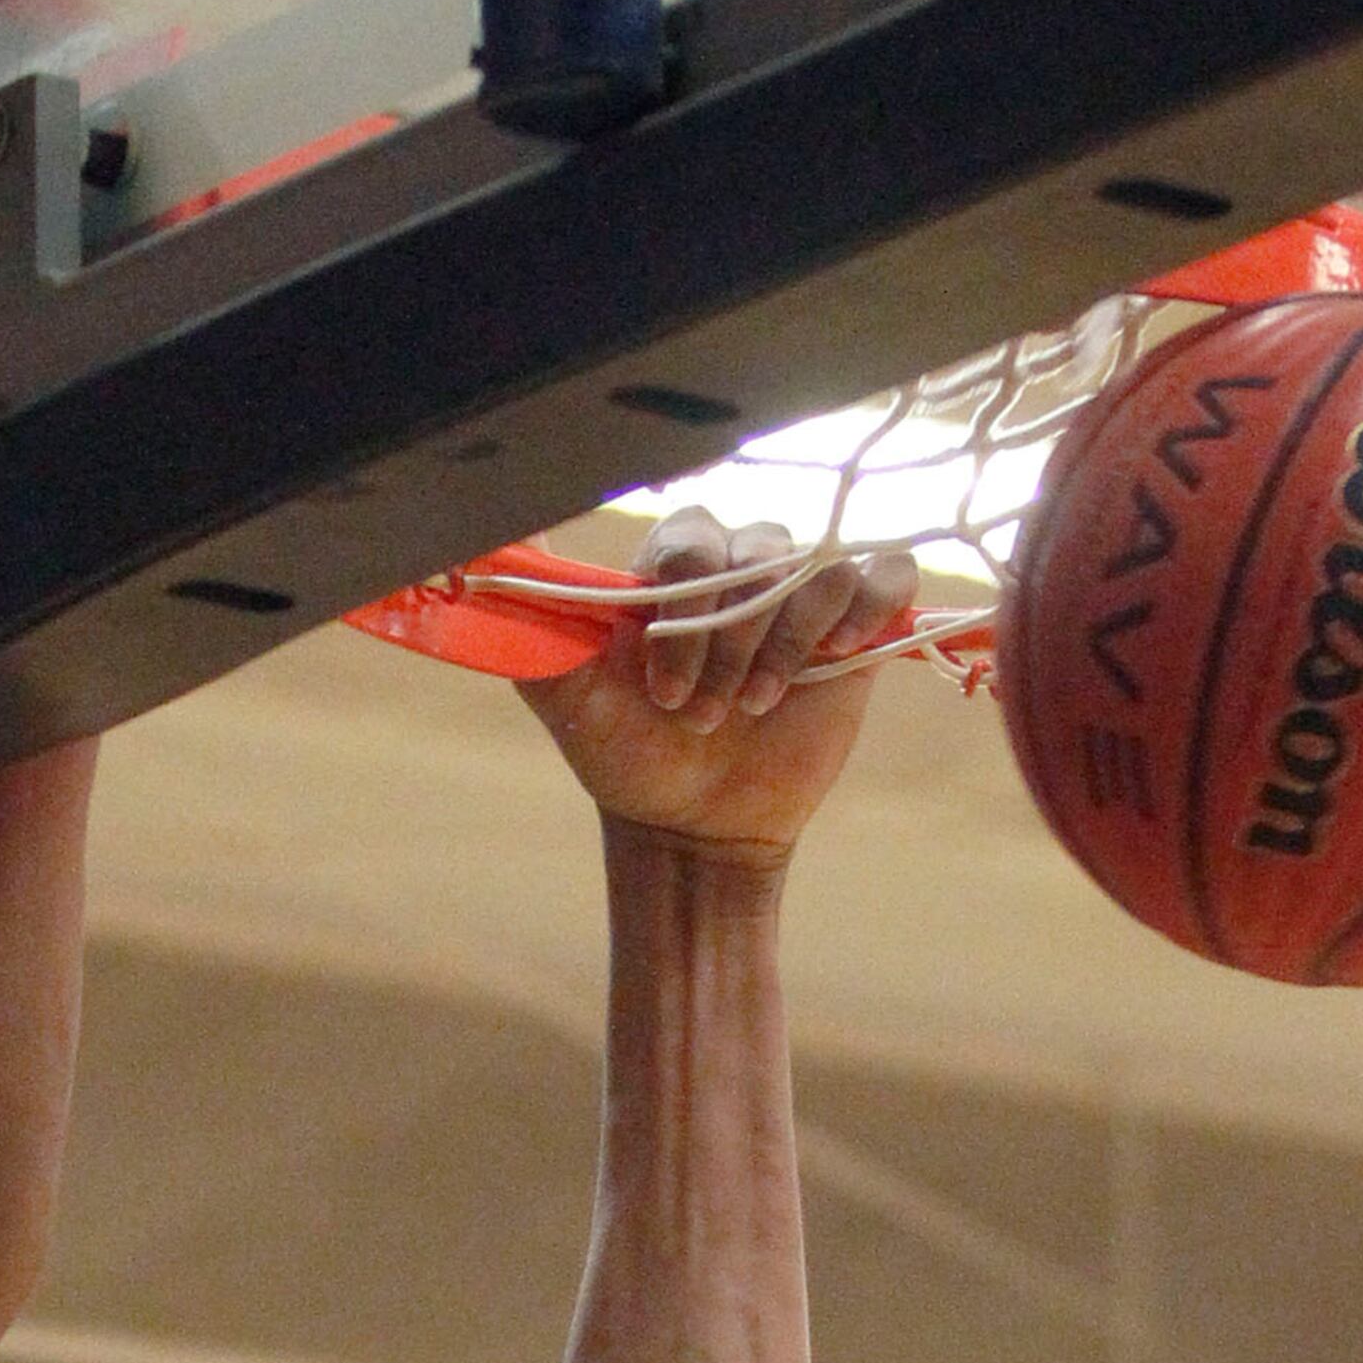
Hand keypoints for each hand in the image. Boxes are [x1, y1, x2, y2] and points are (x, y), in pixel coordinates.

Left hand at [524, 509, 916, 858]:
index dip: (684, 606)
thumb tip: (479, 549)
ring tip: (757, 707)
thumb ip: (537, 625)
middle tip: (705, 712)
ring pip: (818, 566)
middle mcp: (739, 566)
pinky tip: (834, 659)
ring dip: (784, 644)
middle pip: (758, 550)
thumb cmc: (632, 759)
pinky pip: (883, 575)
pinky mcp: (856, 626)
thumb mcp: (571, 701)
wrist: (697, 826)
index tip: (663, 686)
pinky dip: (866, 608)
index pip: (691, 536)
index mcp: (673, 567)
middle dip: (731, 639)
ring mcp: (800, 592)